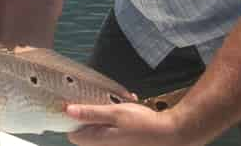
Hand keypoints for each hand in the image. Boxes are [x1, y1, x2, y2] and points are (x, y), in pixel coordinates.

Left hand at [65, 102, 189, 145]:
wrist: (172, 134)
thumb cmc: (143, 124)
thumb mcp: (114, 113)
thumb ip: (90, 113)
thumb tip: (68, 111)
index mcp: (97, 140)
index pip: (72, 134)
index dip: (72, 119)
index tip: (76, 104)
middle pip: (86, 130)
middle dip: (91, 114)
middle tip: (100, 100)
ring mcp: (114, 145)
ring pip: (101, 128)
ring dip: (106, 115)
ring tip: (118, 103)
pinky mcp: (123, 142)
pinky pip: (112, 130)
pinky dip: (117, 120)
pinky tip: (128, 108)